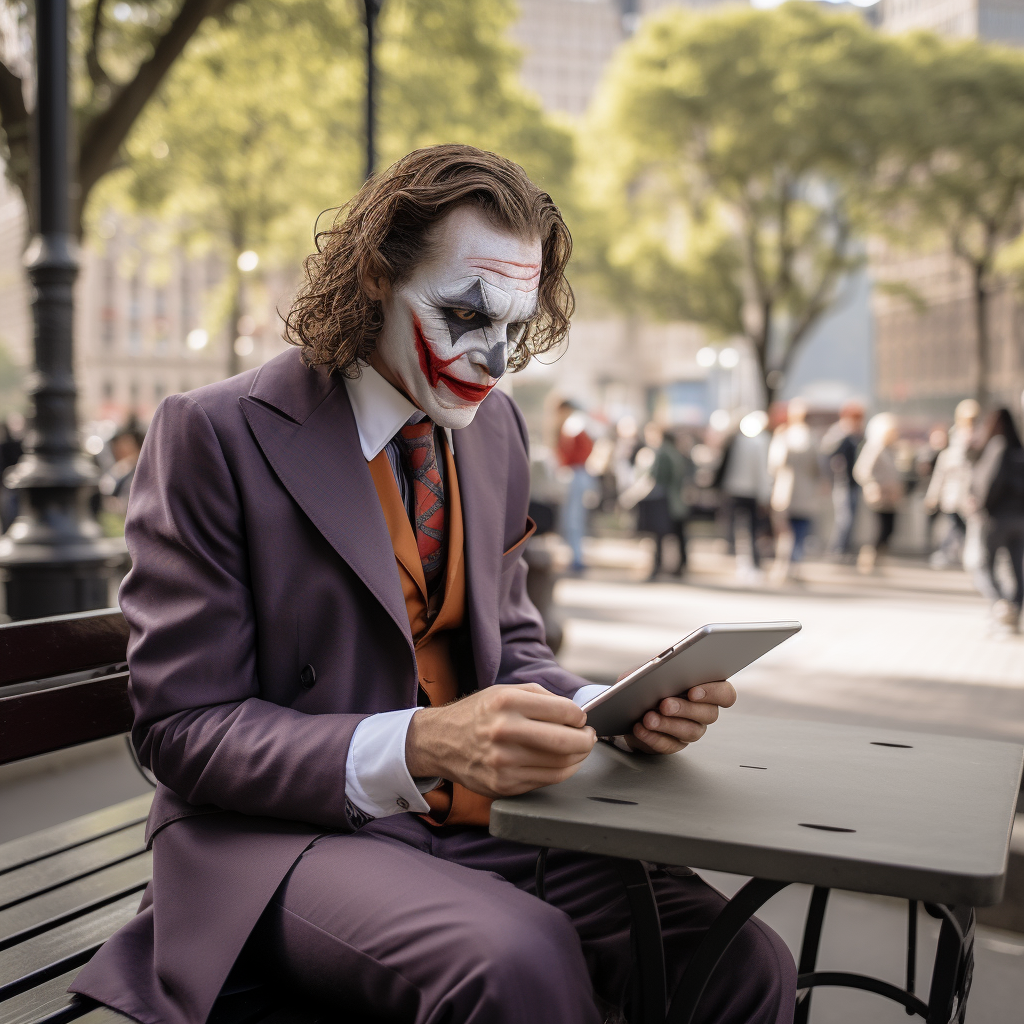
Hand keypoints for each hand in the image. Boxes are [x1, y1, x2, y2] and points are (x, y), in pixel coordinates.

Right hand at [405, 683, 596, 798]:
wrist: (440, 741)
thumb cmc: (479, 714)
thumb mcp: (505, 691)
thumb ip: (542, 696)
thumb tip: (575, 712)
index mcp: (506, 703)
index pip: (563, 711)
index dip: (580, 716)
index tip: (582, 718)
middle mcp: (504, 732)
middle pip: (566, 742)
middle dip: (587, 740)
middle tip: (590, 736)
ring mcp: (503, 762)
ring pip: (561, 765)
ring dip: (578, 758)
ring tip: (579, 749)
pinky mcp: (503, 785)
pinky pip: (546, 781)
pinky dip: (562, 772)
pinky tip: (563, 763)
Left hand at [623, 680, 736, 754]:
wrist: (631, 703)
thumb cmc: (648, 682)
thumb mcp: (652, 670)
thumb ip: (661, 670)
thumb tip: (660, 672)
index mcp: (707, 688)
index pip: (726, 694)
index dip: (713, 693)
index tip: (693, 692)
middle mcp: (704, 711)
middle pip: (708, 714)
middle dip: (685, 709)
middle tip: (665, 705)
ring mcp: (692, 729)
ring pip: (689, 731)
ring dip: (667, 724)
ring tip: (648, 718)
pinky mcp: (675, 744)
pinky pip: (668, 745)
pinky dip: (652, 737)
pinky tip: (640, 729)